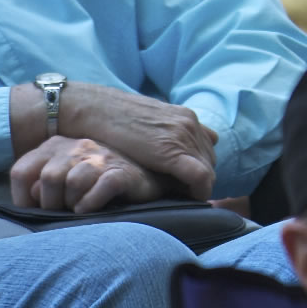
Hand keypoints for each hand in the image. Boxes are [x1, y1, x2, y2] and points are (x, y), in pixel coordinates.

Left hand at [10, 136, 163, 212]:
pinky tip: (90, 209)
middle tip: (62, 212)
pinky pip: (102, 187)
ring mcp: (101, 157)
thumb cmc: (96, 181)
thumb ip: (41, 183)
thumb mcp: (63, 177)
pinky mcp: (122, 172)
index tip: (34, 211)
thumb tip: (31, 197)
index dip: (22, 197)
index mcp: (54, 146)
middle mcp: (76, 146)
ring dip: (73, 203)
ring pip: (74, 182)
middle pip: (49, 178)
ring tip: (79, 209)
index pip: (21, 171)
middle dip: (51, 203)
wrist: (144, 177)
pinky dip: (92, 203)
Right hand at [56, 83, 217, 198]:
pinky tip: (190, 198)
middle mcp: (190, 123)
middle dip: (201, 178)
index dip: (201, 168)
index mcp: (186, 116)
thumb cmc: (115, 120)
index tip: (189, 183)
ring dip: (199, 185)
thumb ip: (165, 133)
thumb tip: (172, 153)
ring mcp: (183, 136)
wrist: (97, 109)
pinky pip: (200, 176)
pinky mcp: (172, 152)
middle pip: (209, 160)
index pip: (207, 148)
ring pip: (208, 169)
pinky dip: (200, 190)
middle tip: (186, 192)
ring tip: (184, 196)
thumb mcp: (148, 123)